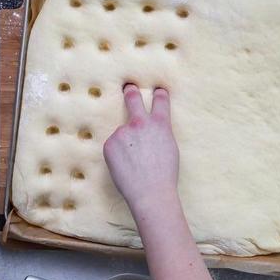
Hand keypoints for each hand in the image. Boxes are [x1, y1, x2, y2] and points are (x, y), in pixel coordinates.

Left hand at [103, 84, 179, 211]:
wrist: (150, 191)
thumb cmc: (164, 174)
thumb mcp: (169, 147)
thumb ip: (159, 133)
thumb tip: (149, 131)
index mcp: (160, 123)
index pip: (160, 101)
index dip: (159, 94)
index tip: (157, 90)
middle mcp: (140, 123)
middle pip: (133, 99)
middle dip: (131, 92)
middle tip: (128, 87)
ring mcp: (123, 131)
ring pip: (122, 133)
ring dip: (125, 144)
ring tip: (133, 164)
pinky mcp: (109, 143)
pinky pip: (113, 146)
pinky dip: (117, 154)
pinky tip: (125, 167)